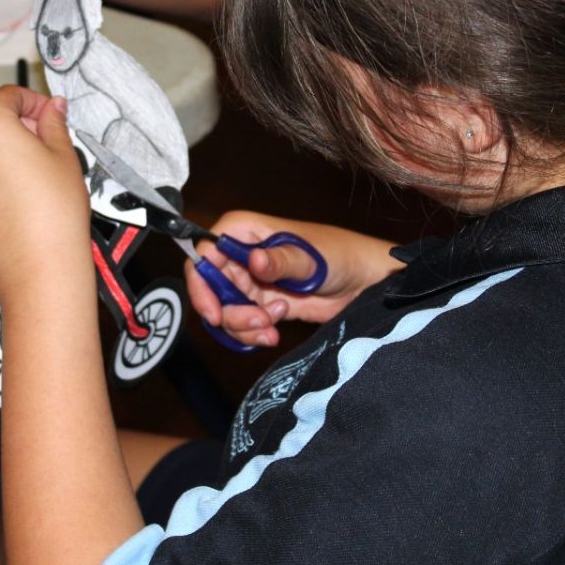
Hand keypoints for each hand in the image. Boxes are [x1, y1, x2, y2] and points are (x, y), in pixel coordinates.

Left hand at [0, 86, 90, 295]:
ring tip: (21, 175)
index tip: (46, 115)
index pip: (7, 95)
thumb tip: (52, 107)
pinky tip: (6, 200)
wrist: (37, 264)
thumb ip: (53, 122)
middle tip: (34, 140)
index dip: (31, 101)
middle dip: (5, 121)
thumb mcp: (64, 156)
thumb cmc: (55, 210)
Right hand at [185, 212, 404, 347]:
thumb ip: (281, 261)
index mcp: (245, 231)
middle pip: (210, 288)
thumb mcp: (310, 258)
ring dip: (243, 325)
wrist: (364, 283)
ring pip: (225, 310)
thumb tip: (255, 259)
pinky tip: (273, 332)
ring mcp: (250, 282)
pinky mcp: (261, 304)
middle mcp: (241, 256)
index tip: (214, 310)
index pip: (204, 252)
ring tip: (272, 326)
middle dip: (228, 312)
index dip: (201, 281)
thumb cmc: (340, 254)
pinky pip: (242, 324)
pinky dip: (252, 333)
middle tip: (258, 321)